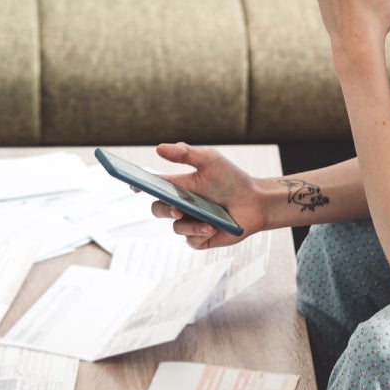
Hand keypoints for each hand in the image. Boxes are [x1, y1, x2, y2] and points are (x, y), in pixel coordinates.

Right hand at [148, 142, 267, 249]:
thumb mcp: (210, 161)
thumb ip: (185, 153)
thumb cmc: (232, 179)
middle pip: (158, 209)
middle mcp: (181, 205)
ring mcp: (189, 223)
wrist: (256, 201)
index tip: (133, 184)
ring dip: (190, 224)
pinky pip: (191, 241)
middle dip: (165, 210)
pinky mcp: (200, 239)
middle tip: (176, 209)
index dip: (138, 184)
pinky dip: (200, 234)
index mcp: (179, 186)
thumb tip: (159, 148)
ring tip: (207, 221)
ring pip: (175, 228)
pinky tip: (212, 228)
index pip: (153, 185)